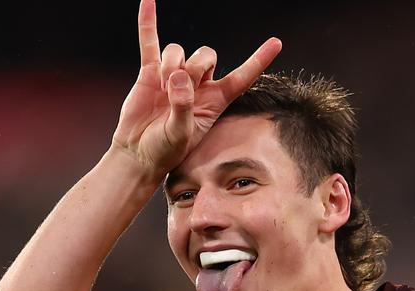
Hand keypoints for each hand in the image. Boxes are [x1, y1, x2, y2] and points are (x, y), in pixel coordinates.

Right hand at [112, 0, 281, 181]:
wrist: (138, 153)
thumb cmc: (165, 150)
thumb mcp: (181, 135)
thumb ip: (183, 107)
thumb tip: (178, 78)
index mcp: (215, 101)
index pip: (242, 77)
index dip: (258, 60)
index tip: (276, 43)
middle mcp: (198, 85)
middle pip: (207, 55)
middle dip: (195, 67)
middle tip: (178, 89)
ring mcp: (174, 76)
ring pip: (179, 51)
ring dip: (171, 64)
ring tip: (161, 88)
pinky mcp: (150, 73)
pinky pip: (151, 42)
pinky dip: (148, 22)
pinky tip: (149, 2)